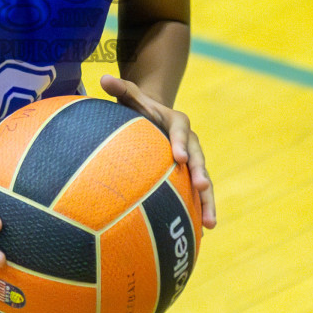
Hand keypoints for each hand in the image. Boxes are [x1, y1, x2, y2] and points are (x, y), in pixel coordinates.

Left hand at [100, 74, 216, 228]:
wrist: (154, 117)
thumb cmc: (139, 107)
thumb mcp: (131, 95)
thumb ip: (120, 88)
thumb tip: (102, 78)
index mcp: (177, 122)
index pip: (181, 130)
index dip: (181, 142)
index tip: (177, 156)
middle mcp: (189, 143)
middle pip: (198, 158)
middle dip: (201, 173)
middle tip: (202, 187)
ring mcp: (192, 161)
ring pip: (203, 181)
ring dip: (208, 201)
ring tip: (210, 224)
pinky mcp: (189, 177)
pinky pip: (196, 195)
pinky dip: (200, 212)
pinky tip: (200, 234)